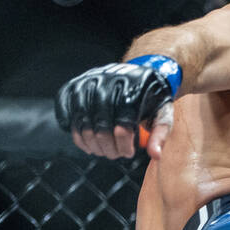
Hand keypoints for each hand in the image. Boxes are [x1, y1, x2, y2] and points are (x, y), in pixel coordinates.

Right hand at [54, 61, 176, 159]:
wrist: (137, 73)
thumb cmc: (151, 98)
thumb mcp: (163, 113)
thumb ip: (161, 134)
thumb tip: (156, 156)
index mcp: (135, 87)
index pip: (124, 123)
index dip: (124, 144)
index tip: (128, 154)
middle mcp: (109, 80)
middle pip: (101, 123)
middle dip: (107, 146)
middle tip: (114, 155)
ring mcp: (89, 80)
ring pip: (82, 119)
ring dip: (90, 142)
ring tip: (101, 152)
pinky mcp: (75, 84)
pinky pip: (66, 110)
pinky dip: (74, 131)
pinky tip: (86, 142)